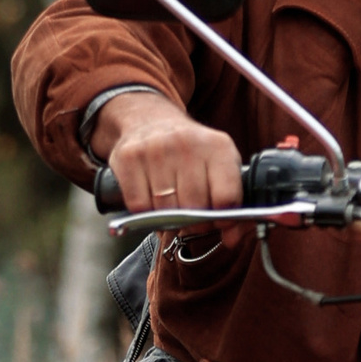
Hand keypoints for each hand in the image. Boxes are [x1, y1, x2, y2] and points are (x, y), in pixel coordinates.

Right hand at [88, 85, 244, 215]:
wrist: (150, 121)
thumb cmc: (191, 154)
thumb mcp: (219, 167)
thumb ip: (231, 203)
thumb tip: (232, 239)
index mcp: (218, 146)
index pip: (226, 198)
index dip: (223, 219)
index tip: (218, 222)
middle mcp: (187, 144)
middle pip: (194, 208)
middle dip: (195, 222)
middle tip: (192, 217)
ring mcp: (155, 149)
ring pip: (166, 211)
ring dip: (169, 219)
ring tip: (172, 206)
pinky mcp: (128, 158)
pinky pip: (139, 206)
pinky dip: (146, 213)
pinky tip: (151, 200)